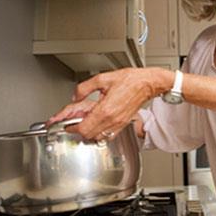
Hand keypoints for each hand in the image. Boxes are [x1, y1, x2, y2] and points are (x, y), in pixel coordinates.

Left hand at [51, 67, 170, 140]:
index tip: (68, 124)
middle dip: (79, 130)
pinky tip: (98, 122)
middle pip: (89, 135)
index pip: (84, 128)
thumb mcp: (103, 78)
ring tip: (86, 122)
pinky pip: (109, 135)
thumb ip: (84, 88)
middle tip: (75, 122)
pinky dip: (100, 132)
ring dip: (90, 132)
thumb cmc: (130, 80)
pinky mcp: (123, 124)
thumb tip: (75, 97)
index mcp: (105, 109)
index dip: (72, 128)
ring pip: (99, 137)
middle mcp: (112, 120)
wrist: (147, 83)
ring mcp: (118, 124)